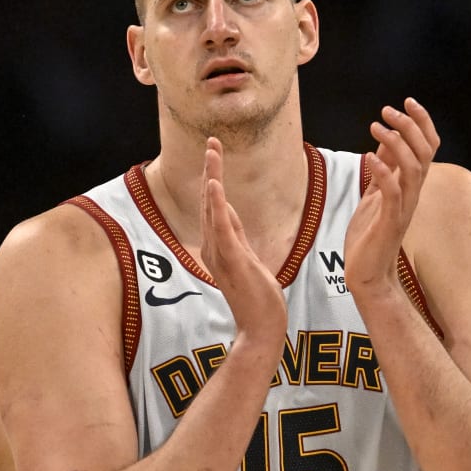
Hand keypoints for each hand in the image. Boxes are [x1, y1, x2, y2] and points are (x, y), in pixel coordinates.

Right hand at [197, 137, 285, 348]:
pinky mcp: (231, 259)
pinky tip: (213, 183)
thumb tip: (230, 218)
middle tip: (211, 141)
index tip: (214, 154)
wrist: (261, 329)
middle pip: (210, 202)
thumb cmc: (257, 301)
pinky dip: (215, 203)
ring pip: (213, 208)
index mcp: (217, 248)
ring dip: (212, 177)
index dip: (214, 179)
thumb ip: (237, 240)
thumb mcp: (248, 262)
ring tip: (212, 151)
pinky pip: (221, 227)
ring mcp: (220, 254)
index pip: (215, 208)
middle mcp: (212, 248)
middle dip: (210, 169)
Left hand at [345, 98, 439, 295]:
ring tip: (376, 127)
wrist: (367, 273)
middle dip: (409, 126)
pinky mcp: (390, 221)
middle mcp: (413, 194)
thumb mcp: (375, 195)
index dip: (421, 122)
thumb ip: (383, 170)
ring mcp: (404, 208)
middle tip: (387, 110)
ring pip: (413, 167)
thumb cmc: (370, 235)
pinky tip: (370, 157)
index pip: (427, 147)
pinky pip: (393, 192)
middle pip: (424, 151)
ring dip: (396, 143)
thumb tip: (384, 142)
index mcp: (411, 185)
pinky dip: (383, 172)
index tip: (406, 101)